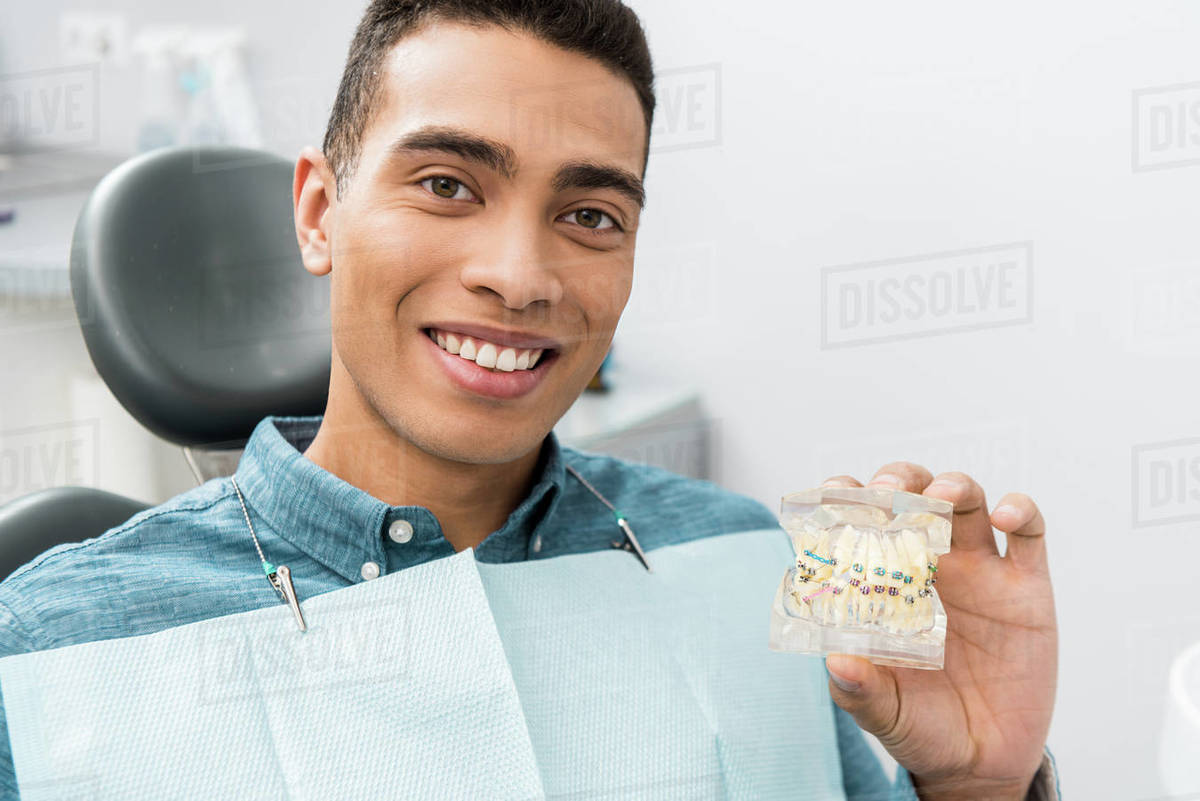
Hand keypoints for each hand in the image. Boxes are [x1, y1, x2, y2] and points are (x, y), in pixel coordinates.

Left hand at [820, 463, 1056, 800]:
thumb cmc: (920, 726)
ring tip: (942, 495)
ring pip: (969, 500)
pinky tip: (1005, 517)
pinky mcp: (1027, 588)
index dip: (846, 497)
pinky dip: (1021, 510)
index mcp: (885, 581)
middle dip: (899, 479)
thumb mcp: (882, 712)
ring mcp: (980, 571)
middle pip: (914, 494)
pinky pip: (1030, 533)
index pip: (862, 521)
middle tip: (886, 491)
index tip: (832, 490)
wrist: (983, 763)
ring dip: (954, 484)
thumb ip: (858, 690)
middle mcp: (930, 565)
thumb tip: (836, 662)